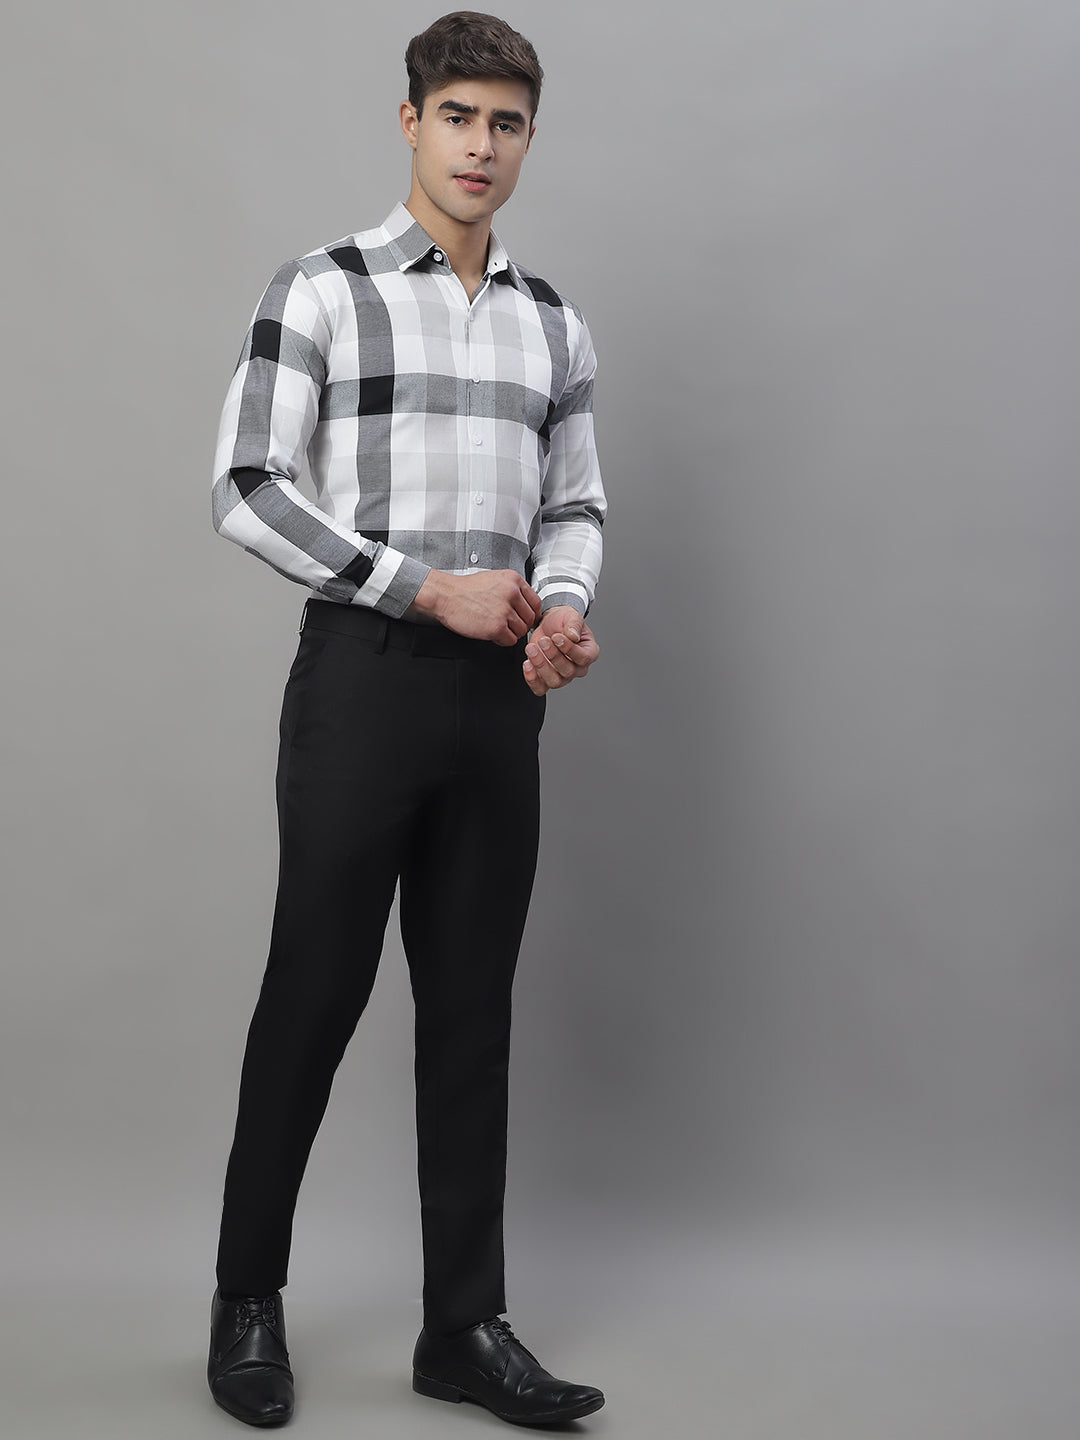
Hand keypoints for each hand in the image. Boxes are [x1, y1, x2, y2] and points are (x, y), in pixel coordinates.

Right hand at [409, 568, 541, 644]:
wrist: (445, 595)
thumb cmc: (466, 589)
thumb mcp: (495, 579)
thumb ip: (513, 590)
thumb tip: (527, 605)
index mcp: (513, 580)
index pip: (536, 602)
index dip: (531, 613)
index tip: (524, 618)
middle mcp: (512, 593)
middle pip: (530, 618)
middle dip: (520, 624)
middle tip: (507, 624)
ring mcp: (504, 611)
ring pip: (521, 631)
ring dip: (510, 632)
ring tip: (496, 627)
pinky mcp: (496, 627)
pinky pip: (510, 640)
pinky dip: (502, 640)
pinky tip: (491, 633)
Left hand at [522, 607, 599, 695]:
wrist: (548, 624)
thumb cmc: (563, 622)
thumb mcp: (571, 616)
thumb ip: (574, 625)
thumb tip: (573, 636)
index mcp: (589, 653)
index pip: (583, 658)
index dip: (569, 649)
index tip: (556, 637)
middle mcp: (577, 668)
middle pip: (568, 671)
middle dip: (553, 656)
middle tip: (543, 641)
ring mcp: (562, 676)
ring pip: (554, 681)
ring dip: (541, 666)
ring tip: (531, 648)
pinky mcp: (545, 679)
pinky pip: (540, 688)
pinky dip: (532, 679)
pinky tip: (527, 663)